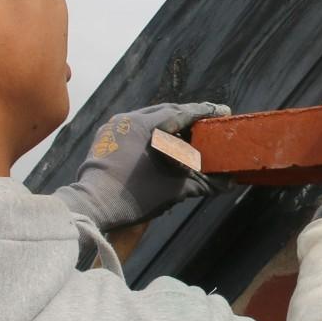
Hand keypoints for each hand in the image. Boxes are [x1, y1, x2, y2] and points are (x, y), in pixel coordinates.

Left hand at [55, 101, 228, 230]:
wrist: (91, 209)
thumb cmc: (131, 198)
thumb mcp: (172, 190)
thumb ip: (203, 184)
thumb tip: (230, 184)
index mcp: (141, 125)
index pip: (179, 112)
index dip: (203, 113)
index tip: (222, 111)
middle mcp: (125, 119)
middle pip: (164, 112)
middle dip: (188, 117)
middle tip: (210, 121)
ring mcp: (113, 128)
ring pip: (149, 120)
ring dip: (170, 126)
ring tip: (190, 134)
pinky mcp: (106, 139)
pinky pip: (134, 130)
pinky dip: (153, 135)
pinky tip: (165, 145)